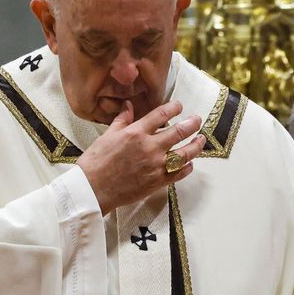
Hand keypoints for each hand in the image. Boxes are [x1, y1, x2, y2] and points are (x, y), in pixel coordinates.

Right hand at [77, 100, 205, 215]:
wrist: (92, 188)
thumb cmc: (96, 162)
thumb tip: (128, 105)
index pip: (161, 115)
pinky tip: (190, 164)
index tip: (179, 106)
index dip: (174, 108)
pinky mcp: (157, 182)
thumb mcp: (108, 135)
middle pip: (179, 132)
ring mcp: (156, 166)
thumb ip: (122, 119)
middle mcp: (149, 147)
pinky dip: (187, 168)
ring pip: (184, 154)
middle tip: (197, 120)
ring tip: (201, 140)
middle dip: (192, 124)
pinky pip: (178, 174)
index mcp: (136, 133)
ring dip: (196, 145)